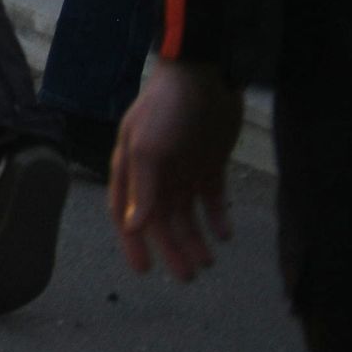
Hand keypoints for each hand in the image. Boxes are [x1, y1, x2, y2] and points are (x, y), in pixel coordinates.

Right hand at [110, 60, 242, 279]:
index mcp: (132, 169)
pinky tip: (224, 234)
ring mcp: (184, 168)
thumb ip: (142, 188)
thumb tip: (133, 228)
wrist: (205, 75)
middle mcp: (156, 173)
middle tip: (188, 277)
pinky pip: (212, 197)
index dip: (134, 243)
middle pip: (162, 220)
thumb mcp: (149, 147)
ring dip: (195, 238)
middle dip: (172, 249)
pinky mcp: (210, 162)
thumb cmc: (167, 108)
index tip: (144, 271)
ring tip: (208, 262)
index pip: (127, 215)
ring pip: (187, 213)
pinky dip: (217, 217)